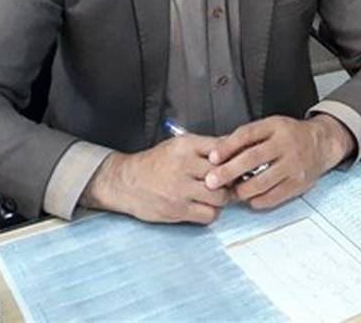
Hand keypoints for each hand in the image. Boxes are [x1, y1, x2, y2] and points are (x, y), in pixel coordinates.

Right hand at [81, 133, 230, 223]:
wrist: (125, 183)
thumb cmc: (155, 164)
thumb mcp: (178, 146)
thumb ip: (205, 147)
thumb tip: (235, 147)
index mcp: (186, 145)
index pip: (223, 148)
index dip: (233, 157)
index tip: (235, 163)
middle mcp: (184, 165)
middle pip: (225, 174)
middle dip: (229, 180)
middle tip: (227, 182)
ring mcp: (180, 189)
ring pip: (220, 197)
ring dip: (221, 198)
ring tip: (214, 195)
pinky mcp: (177, 209)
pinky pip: (209, 215)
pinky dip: (210, 212)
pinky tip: (203, 206)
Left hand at [204, 115, 353, 209]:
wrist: (321, 143)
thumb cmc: (289, 135)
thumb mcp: (270, 127)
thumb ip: (247, 138)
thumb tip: (218, 153)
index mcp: (276, 127)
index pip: (247, 134)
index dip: (227, 146)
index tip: (212, 158)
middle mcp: (286, 144)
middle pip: (252, 159)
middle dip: (228, 172)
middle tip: (211, 181)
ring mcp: (293, 165)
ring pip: (261, 182)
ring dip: (241, 190)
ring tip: (231, 191)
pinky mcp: (298, 183)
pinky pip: (272, 197)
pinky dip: (256, 200)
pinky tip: (250, 197)